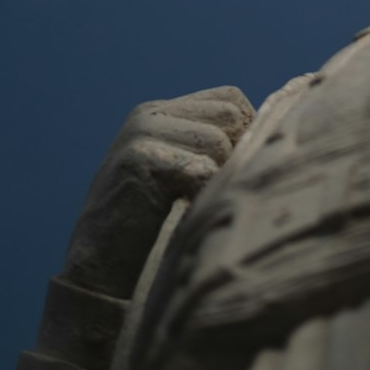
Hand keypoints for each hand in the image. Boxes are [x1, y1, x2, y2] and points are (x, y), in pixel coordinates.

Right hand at [63, 85, 253, 298]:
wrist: (98, 270)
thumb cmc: (150, 225)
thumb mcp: (180, 172)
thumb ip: (208, 145)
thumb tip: (272, 128)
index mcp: (160, 111)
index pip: (230, 99)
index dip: (245, 132)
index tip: (233, 169)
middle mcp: (149, 114)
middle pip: (230, 115)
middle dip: (234, 152)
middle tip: (211, 190)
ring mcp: (141, 133)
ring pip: (219, 142)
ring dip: (216, 178)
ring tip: (191, 203)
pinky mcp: (138, 159)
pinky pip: (200, 169)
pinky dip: (200, 195)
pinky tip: (180, 211)